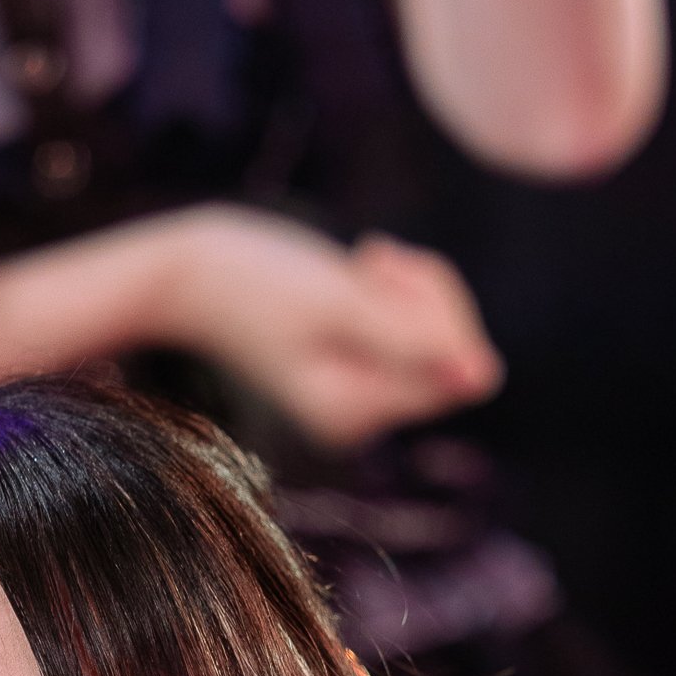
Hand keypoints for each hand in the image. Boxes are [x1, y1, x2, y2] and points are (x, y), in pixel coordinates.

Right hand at [149, 207, 501, 445]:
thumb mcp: (337, 302)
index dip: (442, 311)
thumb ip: (411, 340)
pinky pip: (417, 325)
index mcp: (353, 415)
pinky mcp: (359, 364)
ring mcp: (361, 394)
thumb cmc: (249, 282)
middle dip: (430, 295)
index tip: (385, 267)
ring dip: (414, 285)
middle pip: (456, 356)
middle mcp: (362, 418)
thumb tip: (486, 377)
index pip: (458, 369)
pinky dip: (400, 287)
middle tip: (375, 256)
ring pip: (442, 335)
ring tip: (363, 260)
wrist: (189, 273)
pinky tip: (360, 266)